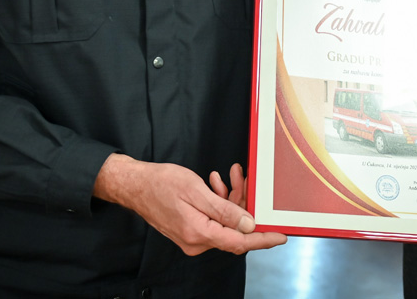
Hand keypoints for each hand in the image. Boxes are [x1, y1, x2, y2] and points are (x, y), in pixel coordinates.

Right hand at [94, 154, 286, 255]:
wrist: (135, 185)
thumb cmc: (161, 184)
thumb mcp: (196, 191)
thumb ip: (224, 210)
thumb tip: (248, 225)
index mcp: (199, 233)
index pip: (239, 242)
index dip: (262, 239)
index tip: (280, 236)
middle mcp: (196, 241)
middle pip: (233, 228)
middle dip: (242, 203)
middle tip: (242, 178)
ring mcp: (192, 238)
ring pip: (224, 221)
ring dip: (230, 199)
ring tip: (228, 175)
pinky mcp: (190, 230)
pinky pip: (213, 219)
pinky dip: (218, 202)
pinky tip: (215, 184)